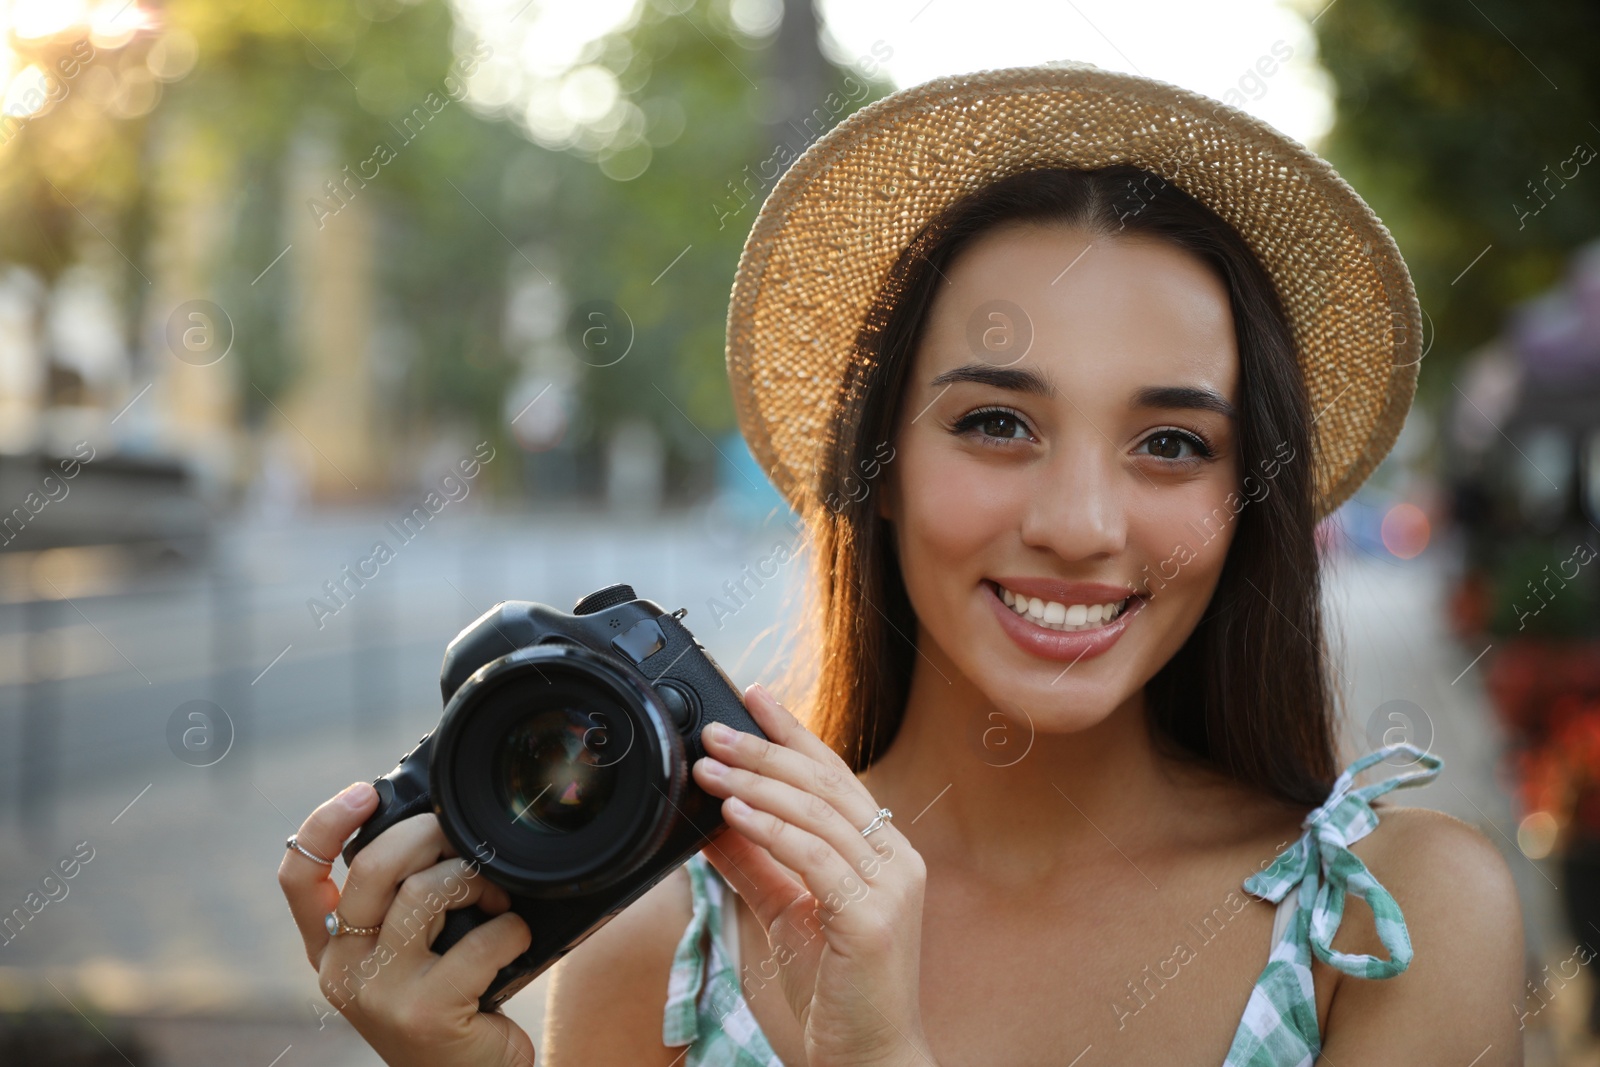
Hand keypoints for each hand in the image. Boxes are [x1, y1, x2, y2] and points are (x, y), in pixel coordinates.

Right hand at [277, 782, 535, 1066]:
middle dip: (429, 834)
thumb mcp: (407, 952)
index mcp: (331, 948)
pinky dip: (513, 928)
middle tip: (464, 842)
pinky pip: (481, 936)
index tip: (365, 792)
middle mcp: (342, 971)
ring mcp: (379, 994)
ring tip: (497, 895)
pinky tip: (516, 939)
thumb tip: (433, 824)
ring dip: (476, 879)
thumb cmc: (449, 1002)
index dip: (324, 824)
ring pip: (426, 891)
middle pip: (372, 866)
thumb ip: (399, 901)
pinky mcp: (426, 1011)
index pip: (298, 876)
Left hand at [693, 684, 934, 1066]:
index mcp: (882, 852)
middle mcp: (896, 859)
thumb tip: (711, 819)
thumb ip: (755, 864)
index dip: (794, 733)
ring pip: (819, 814)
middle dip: (765, 752)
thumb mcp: (785, 912)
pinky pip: (817, 858)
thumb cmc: (835, 991)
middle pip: (826, 784)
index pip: (835, 775)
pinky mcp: (874, 918)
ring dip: (757, 785)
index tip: (755, 698)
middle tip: (714, 734)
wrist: (866, 1057)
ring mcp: (892, 886)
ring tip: (710, 771)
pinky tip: (735, 816)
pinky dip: (772, 831)